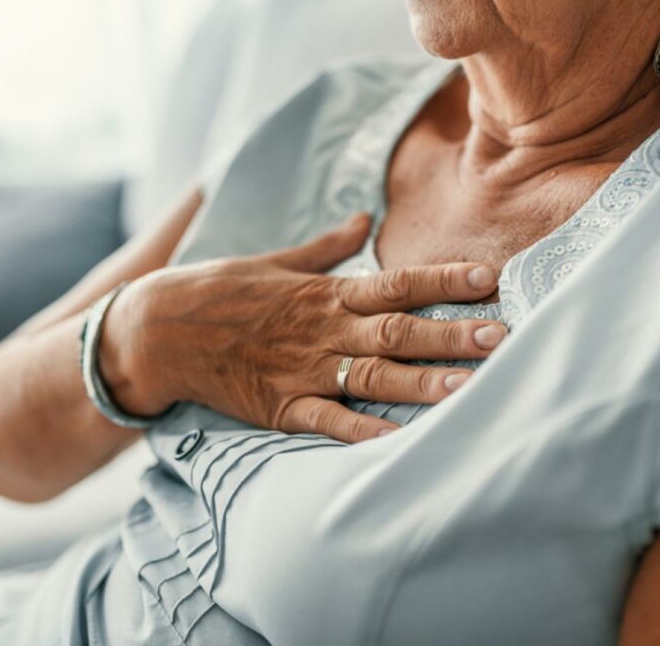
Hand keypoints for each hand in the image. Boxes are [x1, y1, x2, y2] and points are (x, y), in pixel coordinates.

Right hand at [100, 214, 506, 441]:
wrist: (159, 329)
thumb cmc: (220, 290)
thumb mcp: (275, 261)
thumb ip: (326, 247)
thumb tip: (363, 218)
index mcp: (325, 293)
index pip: (396, 282)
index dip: (443, 281)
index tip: (488, 279)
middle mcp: (322, 330)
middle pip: (397, 332)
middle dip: (450, 335)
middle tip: (501, 337)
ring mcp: (303, 370)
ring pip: (371, 378)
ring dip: (421, 383)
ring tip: (467, 388)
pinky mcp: (280, 406)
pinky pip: (328, 422)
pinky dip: (362, 432)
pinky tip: (399, 441)